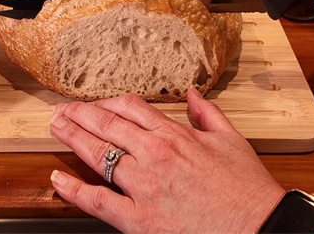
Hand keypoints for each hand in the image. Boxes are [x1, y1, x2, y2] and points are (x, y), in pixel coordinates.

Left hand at [48, 89, 284, 233]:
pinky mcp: (138, 219)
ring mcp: (143, 187)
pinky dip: (73, 190)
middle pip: (106, 126)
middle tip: (61, 111)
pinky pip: (97, 201)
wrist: (258, 228)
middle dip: (79, 115)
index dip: (106, 104)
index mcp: (175, 135)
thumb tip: (192, 94)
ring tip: (55, 129)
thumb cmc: (248, 191)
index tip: (95, 104)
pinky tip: (58, 180)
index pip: (130, 108)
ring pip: (97, 155)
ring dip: (72, 138)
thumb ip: (207, 114)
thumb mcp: (231, 141)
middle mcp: (154, 156)